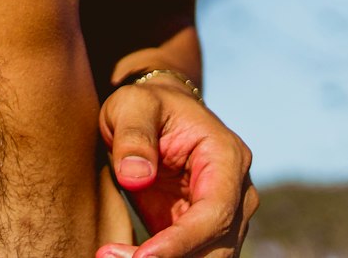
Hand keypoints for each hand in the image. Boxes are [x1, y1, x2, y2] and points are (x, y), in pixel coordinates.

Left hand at [95, 79, 256, 257]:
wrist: (155, 114)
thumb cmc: (145, 104)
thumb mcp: (132, 105)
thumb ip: (133, 135)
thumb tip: (135, 178)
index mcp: (227, 156)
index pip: (215, 211)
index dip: (183, 241)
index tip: (143, 257)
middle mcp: (237, 193)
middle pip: (216, 248)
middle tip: (111, 257)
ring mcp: (224, 217)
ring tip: (110, 255)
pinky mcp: (203, 234)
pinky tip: (121, 256)